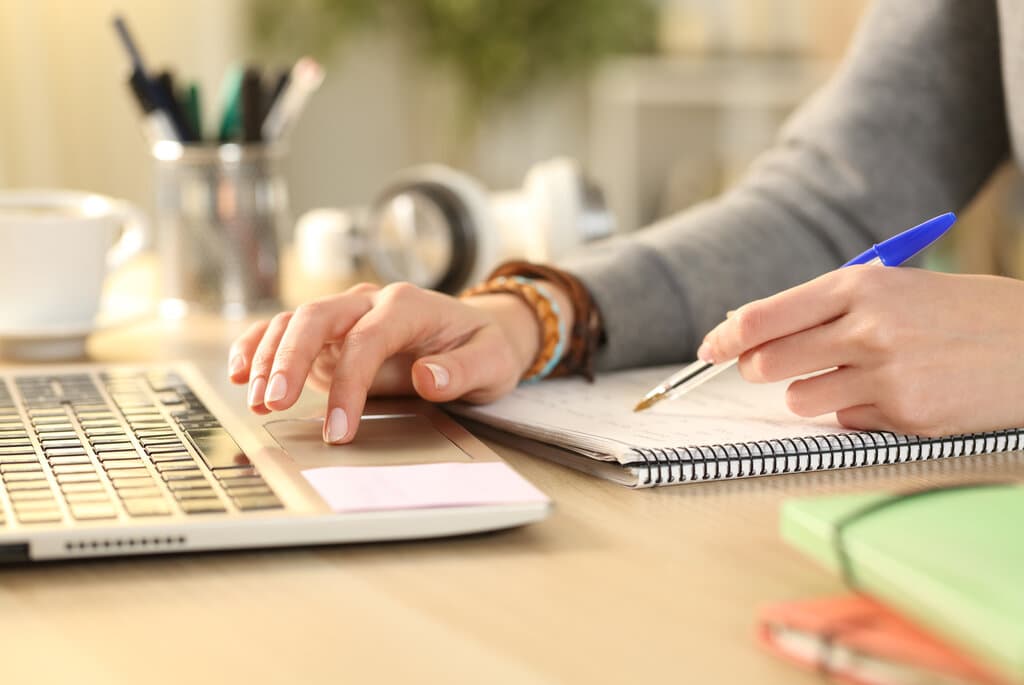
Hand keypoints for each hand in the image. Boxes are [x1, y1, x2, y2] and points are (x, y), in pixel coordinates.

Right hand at [227, 281, 568, 443]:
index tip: (339, 429)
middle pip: (317, 317)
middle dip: (289, 358)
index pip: (367, 340)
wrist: (478, 333)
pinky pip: (287, 332)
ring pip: (295, 322)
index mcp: (407, 305)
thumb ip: (462, 371)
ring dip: (269, 357)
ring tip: (257, 398)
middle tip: (273, 402)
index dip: (349, 384)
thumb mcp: (491, 362)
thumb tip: (426, 378)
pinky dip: (260, 346)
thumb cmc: (484, 348)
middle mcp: (369, 303)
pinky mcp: (331, 336)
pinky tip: (241, 371)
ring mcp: (346, 317)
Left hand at [698, 267, 1023, 435]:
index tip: (710, 349)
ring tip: (858, 376)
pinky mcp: (907, 418)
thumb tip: (748, 329)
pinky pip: (845, 423)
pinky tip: (897, 395)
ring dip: (813, 393)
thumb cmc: (958, 313)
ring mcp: (888, 376)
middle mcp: (869, 328)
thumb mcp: (894, 289)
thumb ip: (825, 307)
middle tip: (774, 367)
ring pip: (799, 399)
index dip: (727, 337)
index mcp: (861, 286)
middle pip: (768, 362)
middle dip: (760, 369)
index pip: (766, 316)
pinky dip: (857, 413)